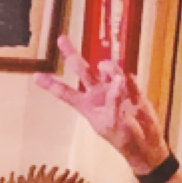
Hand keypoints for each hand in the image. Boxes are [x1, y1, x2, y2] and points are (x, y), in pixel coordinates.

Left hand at [33, 35, 169, 176]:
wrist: (145, 143)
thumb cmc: (124, 139)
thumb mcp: (113, 123)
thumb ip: (113, 101)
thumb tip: (118, 79)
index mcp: (87, 106)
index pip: (65, 93)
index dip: (51, 85)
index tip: (36, 76)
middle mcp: (97, 94)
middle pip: (82, 70)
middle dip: (71, 54)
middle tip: (61, 39)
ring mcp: (114, 89)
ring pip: (106, 68)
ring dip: (109, 68)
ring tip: (118, 80)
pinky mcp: (131, 87)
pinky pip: (127, 76)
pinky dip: (128, 80)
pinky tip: (130, 88)